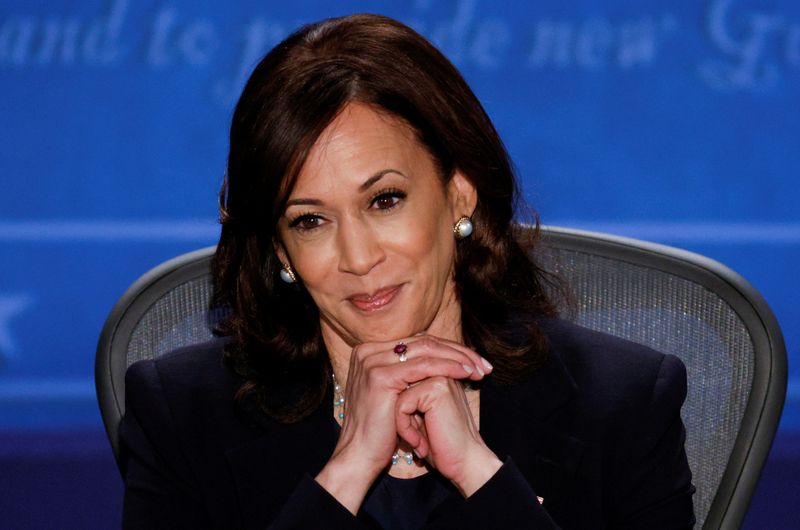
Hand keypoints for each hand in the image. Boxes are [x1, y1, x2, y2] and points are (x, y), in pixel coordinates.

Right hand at [315, 336, 489, 512]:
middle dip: (458, 351)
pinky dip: (448, 367)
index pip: (417, 341)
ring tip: (479, 369)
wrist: (359, 456)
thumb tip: (441, 357)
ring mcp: (372, 362)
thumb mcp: (395, 394)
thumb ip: (409, 373)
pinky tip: (466, 373)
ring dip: (458, 358)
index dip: (448, 349)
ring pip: (425, 349)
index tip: (474, 360)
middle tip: (483, 364)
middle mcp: (368, 352)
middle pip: (423, 341)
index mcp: (370, 352)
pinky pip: (423, 365)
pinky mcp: (380, 376)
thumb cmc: (381, 431)